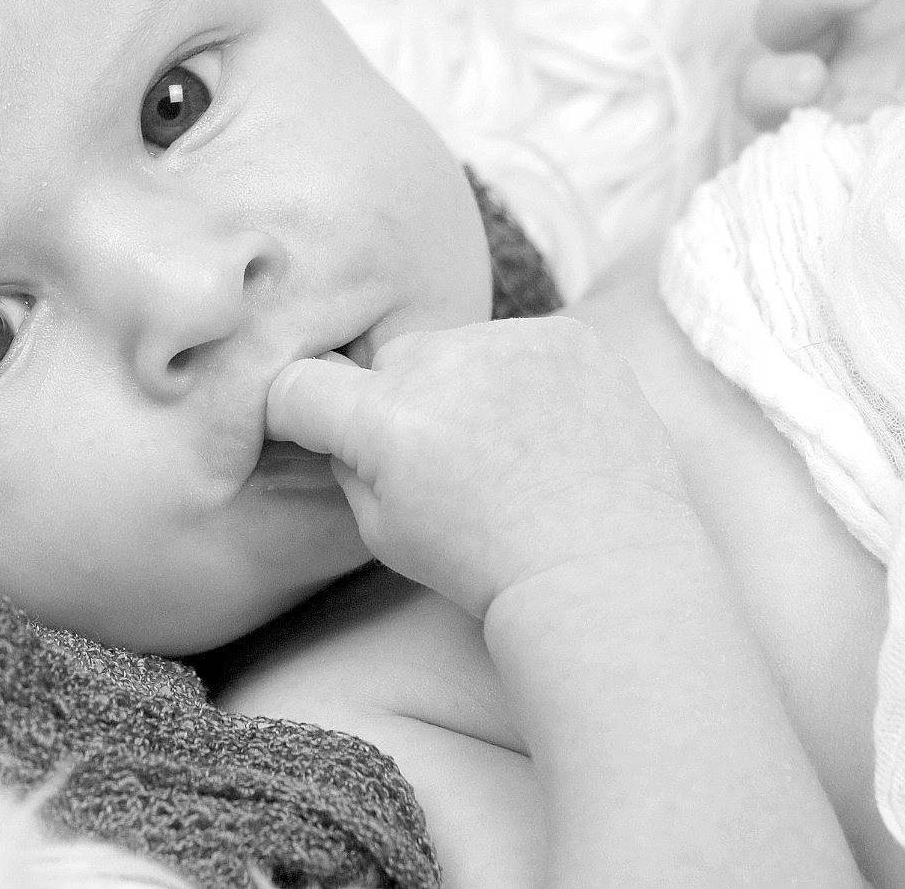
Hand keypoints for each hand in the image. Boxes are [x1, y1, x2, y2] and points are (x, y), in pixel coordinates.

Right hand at [265, 317, 696, 619]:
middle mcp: (448, 364)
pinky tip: (549, 430)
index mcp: (389, 421)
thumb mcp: (385, 533)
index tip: (323, 433)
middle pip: (389, 360)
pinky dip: (525, 376)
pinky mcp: (568, 335)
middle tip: (448, 458)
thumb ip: (349, 463)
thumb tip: (337, 422)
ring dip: (467, 382)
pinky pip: (517, 341)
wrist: (603, 569)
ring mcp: (513, 342)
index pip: (301, 383)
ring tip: (509, 448)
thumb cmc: (489, 565)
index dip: (303, 412)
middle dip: (401, 399)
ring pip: (457, 345)